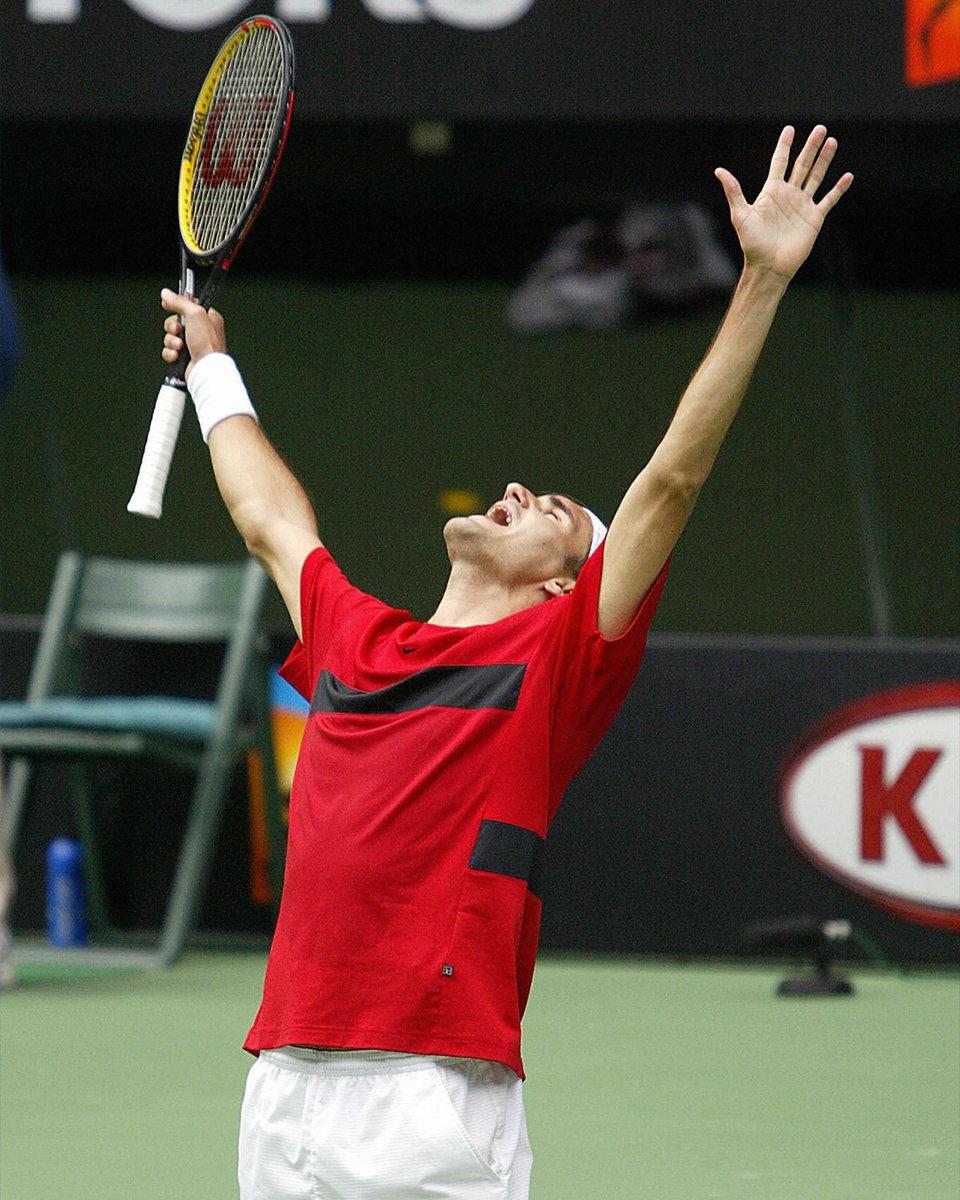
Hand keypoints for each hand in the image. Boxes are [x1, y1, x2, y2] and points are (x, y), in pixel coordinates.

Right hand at [160, 288, 226, 375]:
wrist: (206, 369)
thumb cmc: (207, 344)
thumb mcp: (195, 314)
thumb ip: (180, 302)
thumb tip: (166, 293)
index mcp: (207, 318)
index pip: (188, 306)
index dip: (176, 305)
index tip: (167, 304)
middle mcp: (200, 331)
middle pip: (175, 321)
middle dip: (172, 327)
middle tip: (178, 331)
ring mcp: (192, 345)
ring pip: (170, 337)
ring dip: (171, 342)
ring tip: (180, 347)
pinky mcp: (184, 358)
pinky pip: (169, 351)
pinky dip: (171, 353)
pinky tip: (177, 356)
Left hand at [715, 125, 853, 282]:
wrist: (768, 266)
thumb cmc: (752, 243)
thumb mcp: (740, 215)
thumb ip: (733, 191)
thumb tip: (719, 171)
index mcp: (771, 191)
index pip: (779, 162)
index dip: (784, 146)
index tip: (789, 129)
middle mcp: (788, 195)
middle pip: (802, 165)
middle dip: (811, 147)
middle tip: (820, 128)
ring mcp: (802, 205)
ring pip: (816, 177)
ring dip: (824, 160)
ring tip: (832, 142)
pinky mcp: (814, 218)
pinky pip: (829, 200)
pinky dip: (838, 189)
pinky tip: (847, 176)